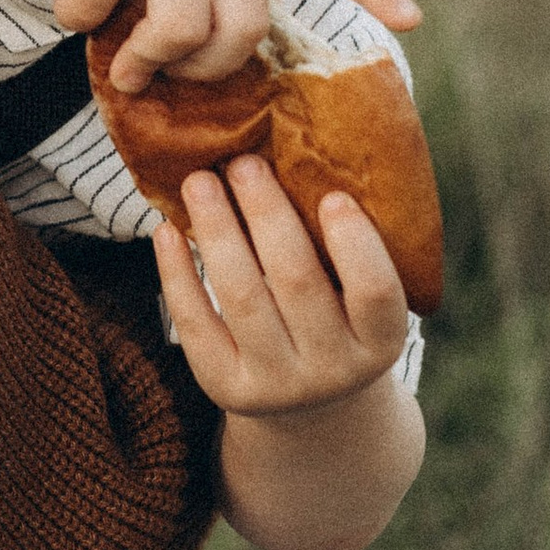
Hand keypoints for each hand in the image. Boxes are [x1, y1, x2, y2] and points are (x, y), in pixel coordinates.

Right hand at [25, 0, 416, 90]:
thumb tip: (179, 49)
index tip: (412, 19)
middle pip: (244, 28)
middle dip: (207, 69)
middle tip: (172, 69)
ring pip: (181, 33)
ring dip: (145, 61)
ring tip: (126, 63)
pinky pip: (95, 15)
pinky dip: (77, 19)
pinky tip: (71, 0)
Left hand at [151, 155, 414, 409]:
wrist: (309, 402)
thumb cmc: (338, 317)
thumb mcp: (358, 295)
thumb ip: (348, 243)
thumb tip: (311, 147)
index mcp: (382, 341)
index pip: (375, 291)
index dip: (355, 243)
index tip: (332, 194)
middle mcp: (334, 370)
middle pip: (298, 283)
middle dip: (267, 215)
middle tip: (243, 163)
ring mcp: (279, 385)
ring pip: (242, 298)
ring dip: (218, 232)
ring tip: (199, 182)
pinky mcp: (227, 388)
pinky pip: (197, 325)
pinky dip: (178, 275)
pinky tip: (167, 231)